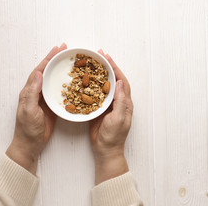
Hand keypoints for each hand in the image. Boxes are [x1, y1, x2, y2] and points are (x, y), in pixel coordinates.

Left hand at [6, 44, 66, 174]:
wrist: (30, 144)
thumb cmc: (27, 129)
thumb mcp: (28, 109)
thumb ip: (32, 92)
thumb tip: (37, 73)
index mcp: (29, 91)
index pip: (39, 70)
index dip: (48, 59)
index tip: (57, 49)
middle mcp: (37, 92)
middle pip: (46, 71)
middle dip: (55, 59)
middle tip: (65, 50)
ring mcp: (45, 98)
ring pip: (53, 79)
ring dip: (61, 70)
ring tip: (71, 61)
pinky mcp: (52, 105)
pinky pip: (60, 91)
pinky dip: (67, 84)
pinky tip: (74, 81)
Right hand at [90, 50, 133, 184]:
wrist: (105, 150)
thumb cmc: (113, 136)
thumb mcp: (118, 118)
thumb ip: (120, 101)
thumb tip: (120, 82)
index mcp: (125, 102)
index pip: (121, 81)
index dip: (115, 68)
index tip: (107, 58)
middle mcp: (117, 101)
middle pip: (113, 80)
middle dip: (106, 67)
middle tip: (97, 56)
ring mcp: (108, 105)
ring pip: (104, 85)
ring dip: (98, 74)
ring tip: (90, 64)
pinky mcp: (99, 109)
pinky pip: (95, 94)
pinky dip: (90, 86)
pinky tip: (83, 81)